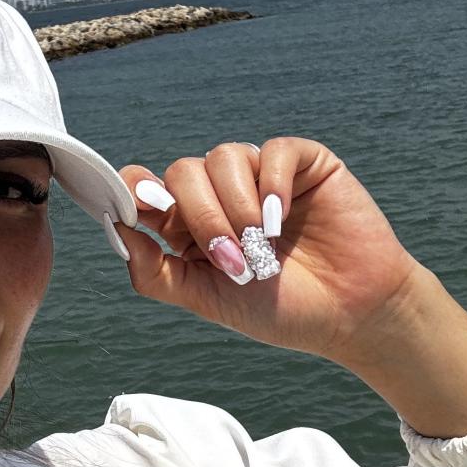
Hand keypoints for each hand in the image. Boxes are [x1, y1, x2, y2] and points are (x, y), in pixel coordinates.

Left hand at [115, 137, 420, 364]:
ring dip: (236, 206)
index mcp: (192, 225)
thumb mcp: (206, 299)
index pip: (149, 188)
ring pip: (223, 157)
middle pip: (183, 172)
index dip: (136, 191)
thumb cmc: (281, 311)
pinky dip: (271, 184)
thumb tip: (115, 229)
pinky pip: (273, 150)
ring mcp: (262, 176)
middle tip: (229, 259)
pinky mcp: (304, 164)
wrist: (352, 316)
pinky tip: (282, 219)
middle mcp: (222, 194)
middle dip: (200, 216)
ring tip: (261, 246)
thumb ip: (154, 271)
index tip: (138, 208)